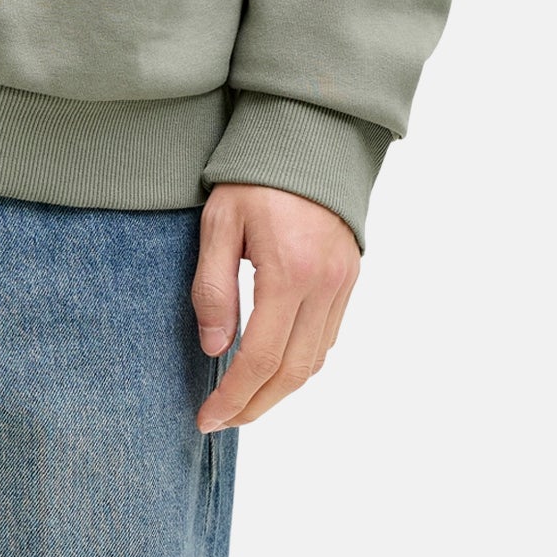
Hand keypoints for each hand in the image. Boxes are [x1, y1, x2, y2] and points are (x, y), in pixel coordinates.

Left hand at [192, 182, 360, 431]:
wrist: (309, 135)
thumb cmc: (255, 175)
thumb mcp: (219, 222)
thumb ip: (213, 287)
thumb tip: (215, 349)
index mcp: (288, 272)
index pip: (260, 357)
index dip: (233, 396)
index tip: (206, 418)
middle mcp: (324, 285)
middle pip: (293, 372)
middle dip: (256, 406)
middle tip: (222, 421)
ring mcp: (343, 283)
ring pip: (315, 361)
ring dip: (280, 390)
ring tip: (243, 400)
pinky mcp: (350, 278)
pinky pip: (328, 338)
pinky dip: (301, 362)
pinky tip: (273, 366)